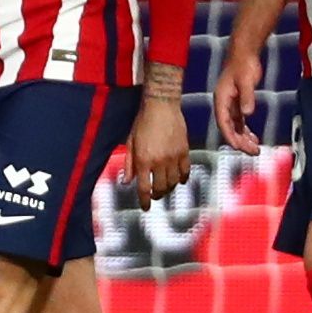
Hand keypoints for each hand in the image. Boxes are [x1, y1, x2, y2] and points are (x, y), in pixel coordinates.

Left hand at [125, 97, 190, 211]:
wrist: (161, 105)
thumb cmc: (142, 121)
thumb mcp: (130, 142)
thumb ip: (129, 163)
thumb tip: (126, 182)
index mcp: (143, 160)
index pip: (144, 188)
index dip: (144, 201)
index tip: (145, 207)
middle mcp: (159, 161)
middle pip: (160, 188)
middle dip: (157, 195)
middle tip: (155, 195)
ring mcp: (173, 157)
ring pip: (174, 182)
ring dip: (169, 188)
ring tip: (165, 187)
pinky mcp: (184, 151)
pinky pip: (185, 171)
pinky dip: (182, 178)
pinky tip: (178, 179)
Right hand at [213, 51, 263, 155]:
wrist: (244, 53)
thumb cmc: (242, 64)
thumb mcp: (246, 80)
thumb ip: (247, 97)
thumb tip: (247, 113)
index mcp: (221, 99)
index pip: (223, 123)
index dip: (230, 136)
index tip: (239, 147)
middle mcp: (223, 104)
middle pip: (229, 128)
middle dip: (240, 142)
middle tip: (253, 152)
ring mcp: (230, 104)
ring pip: (234, 127)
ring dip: (243, 138)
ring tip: (255, 149)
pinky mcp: (237, 102)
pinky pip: (239, 121)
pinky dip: (245, 130)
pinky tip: (253, 137)